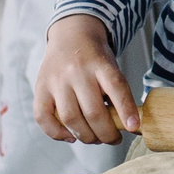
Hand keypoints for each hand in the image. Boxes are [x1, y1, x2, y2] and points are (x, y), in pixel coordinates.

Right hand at [34, 15, 138, 144]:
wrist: (71, 35)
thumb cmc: (95, 59)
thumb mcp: (111, 67)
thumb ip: (117, 93)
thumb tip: (129, 126)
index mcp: (100, 63)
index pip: (116, 87)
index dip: (126, 110)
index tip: (133, 127)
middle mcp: (77, 71)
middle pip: (93, 112)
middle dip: (106, 134)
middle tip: (113, 139)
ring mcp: (56, 80)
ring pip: (70, 119)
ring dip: (86, 136)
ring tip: (95, 138)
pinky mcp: (41, 88)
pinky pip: (43, 118)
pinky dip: (57, 133)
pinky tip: (71, 136)